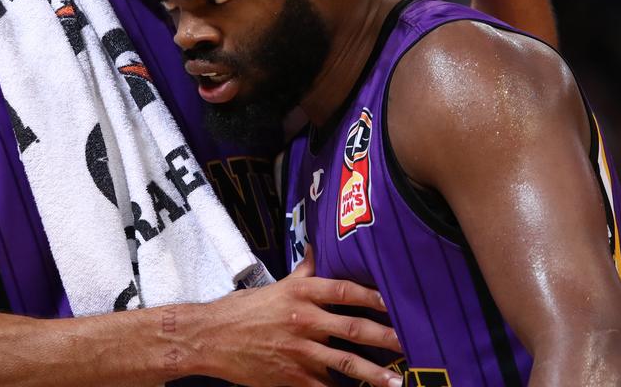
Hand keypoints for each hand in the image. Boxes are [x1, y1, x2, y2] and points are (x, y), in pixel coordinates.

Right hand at [198, 251, 402, 386]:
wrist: (211, 337)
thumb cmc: (245, 310)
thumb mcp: (276, 286)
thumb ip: (303, 270)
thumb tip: (320, 247)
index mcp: (300, 293)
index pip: (343, 290)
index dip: (371, 296)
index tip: (394, 301)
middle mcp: (302, 319)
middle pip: (352, 328)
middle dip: (384, 337)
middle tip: (409, 343)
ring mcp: (298, 351)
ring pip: (345, 363)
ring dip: (375, 375)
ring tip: (398, 382)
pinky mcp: (292, 377)